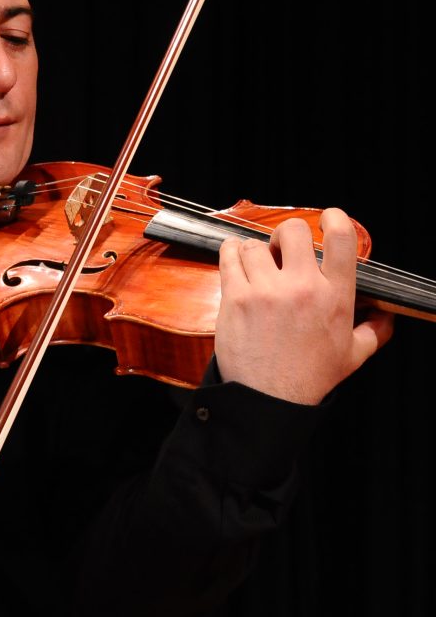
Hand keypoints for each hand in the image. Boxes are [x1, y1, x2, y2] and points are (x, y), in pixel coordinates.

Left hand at [214, 207, 393, 404]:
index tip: (328, 217)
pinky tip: (235, 261)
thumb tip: (386, 316)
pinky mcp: (237, 298)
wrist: (269, 398)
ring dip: (255, 251)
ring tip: (256, 267)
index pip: (342, 240)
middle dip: (287, 235)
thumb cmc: (309, 377)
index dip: (335, 218)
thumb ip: (374, 331)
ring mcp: (267, 291)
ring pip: (256, 245)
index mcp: (335, 296)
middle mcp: (302, 288)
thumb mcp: (353, 355)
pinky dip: (230, 254)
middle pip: (294, 230)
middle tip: (282, 250)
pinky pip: (229, 257)